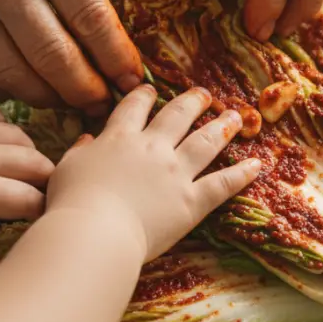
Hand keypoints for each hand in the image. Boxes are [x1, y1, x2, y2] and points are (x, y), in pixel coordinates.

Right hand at [0, 0, 143, 110]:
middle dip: (86, 89)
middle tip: (107, 104)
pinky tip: (24, 88)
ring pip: (12, 72)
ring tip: (70, 103)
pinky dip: (2, 88)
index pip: (88, 14)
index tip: (132, 78)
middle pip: (52, 54)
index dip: (115, 55)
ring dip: (47, 97)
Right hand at [47, 86, 261, 261]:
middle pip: (177, 116)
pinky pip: (222, 184)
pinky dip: (241, 174)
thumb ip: (79, 151)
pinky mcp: (191, 201)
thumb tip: (87, 139)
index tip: (151, 90)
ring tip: (235, 116)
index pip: (135, 108)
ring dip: (222, 127)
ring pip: (205, 141)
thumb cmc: (71, 203)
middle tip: (204, 94)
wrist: (94, 232)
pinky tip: (256, 164)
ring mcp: (175, 172)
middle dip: (192, 102)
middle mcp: (152, 148)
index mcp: (119, 138)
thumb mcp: (66, 169)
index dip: (144, 96)